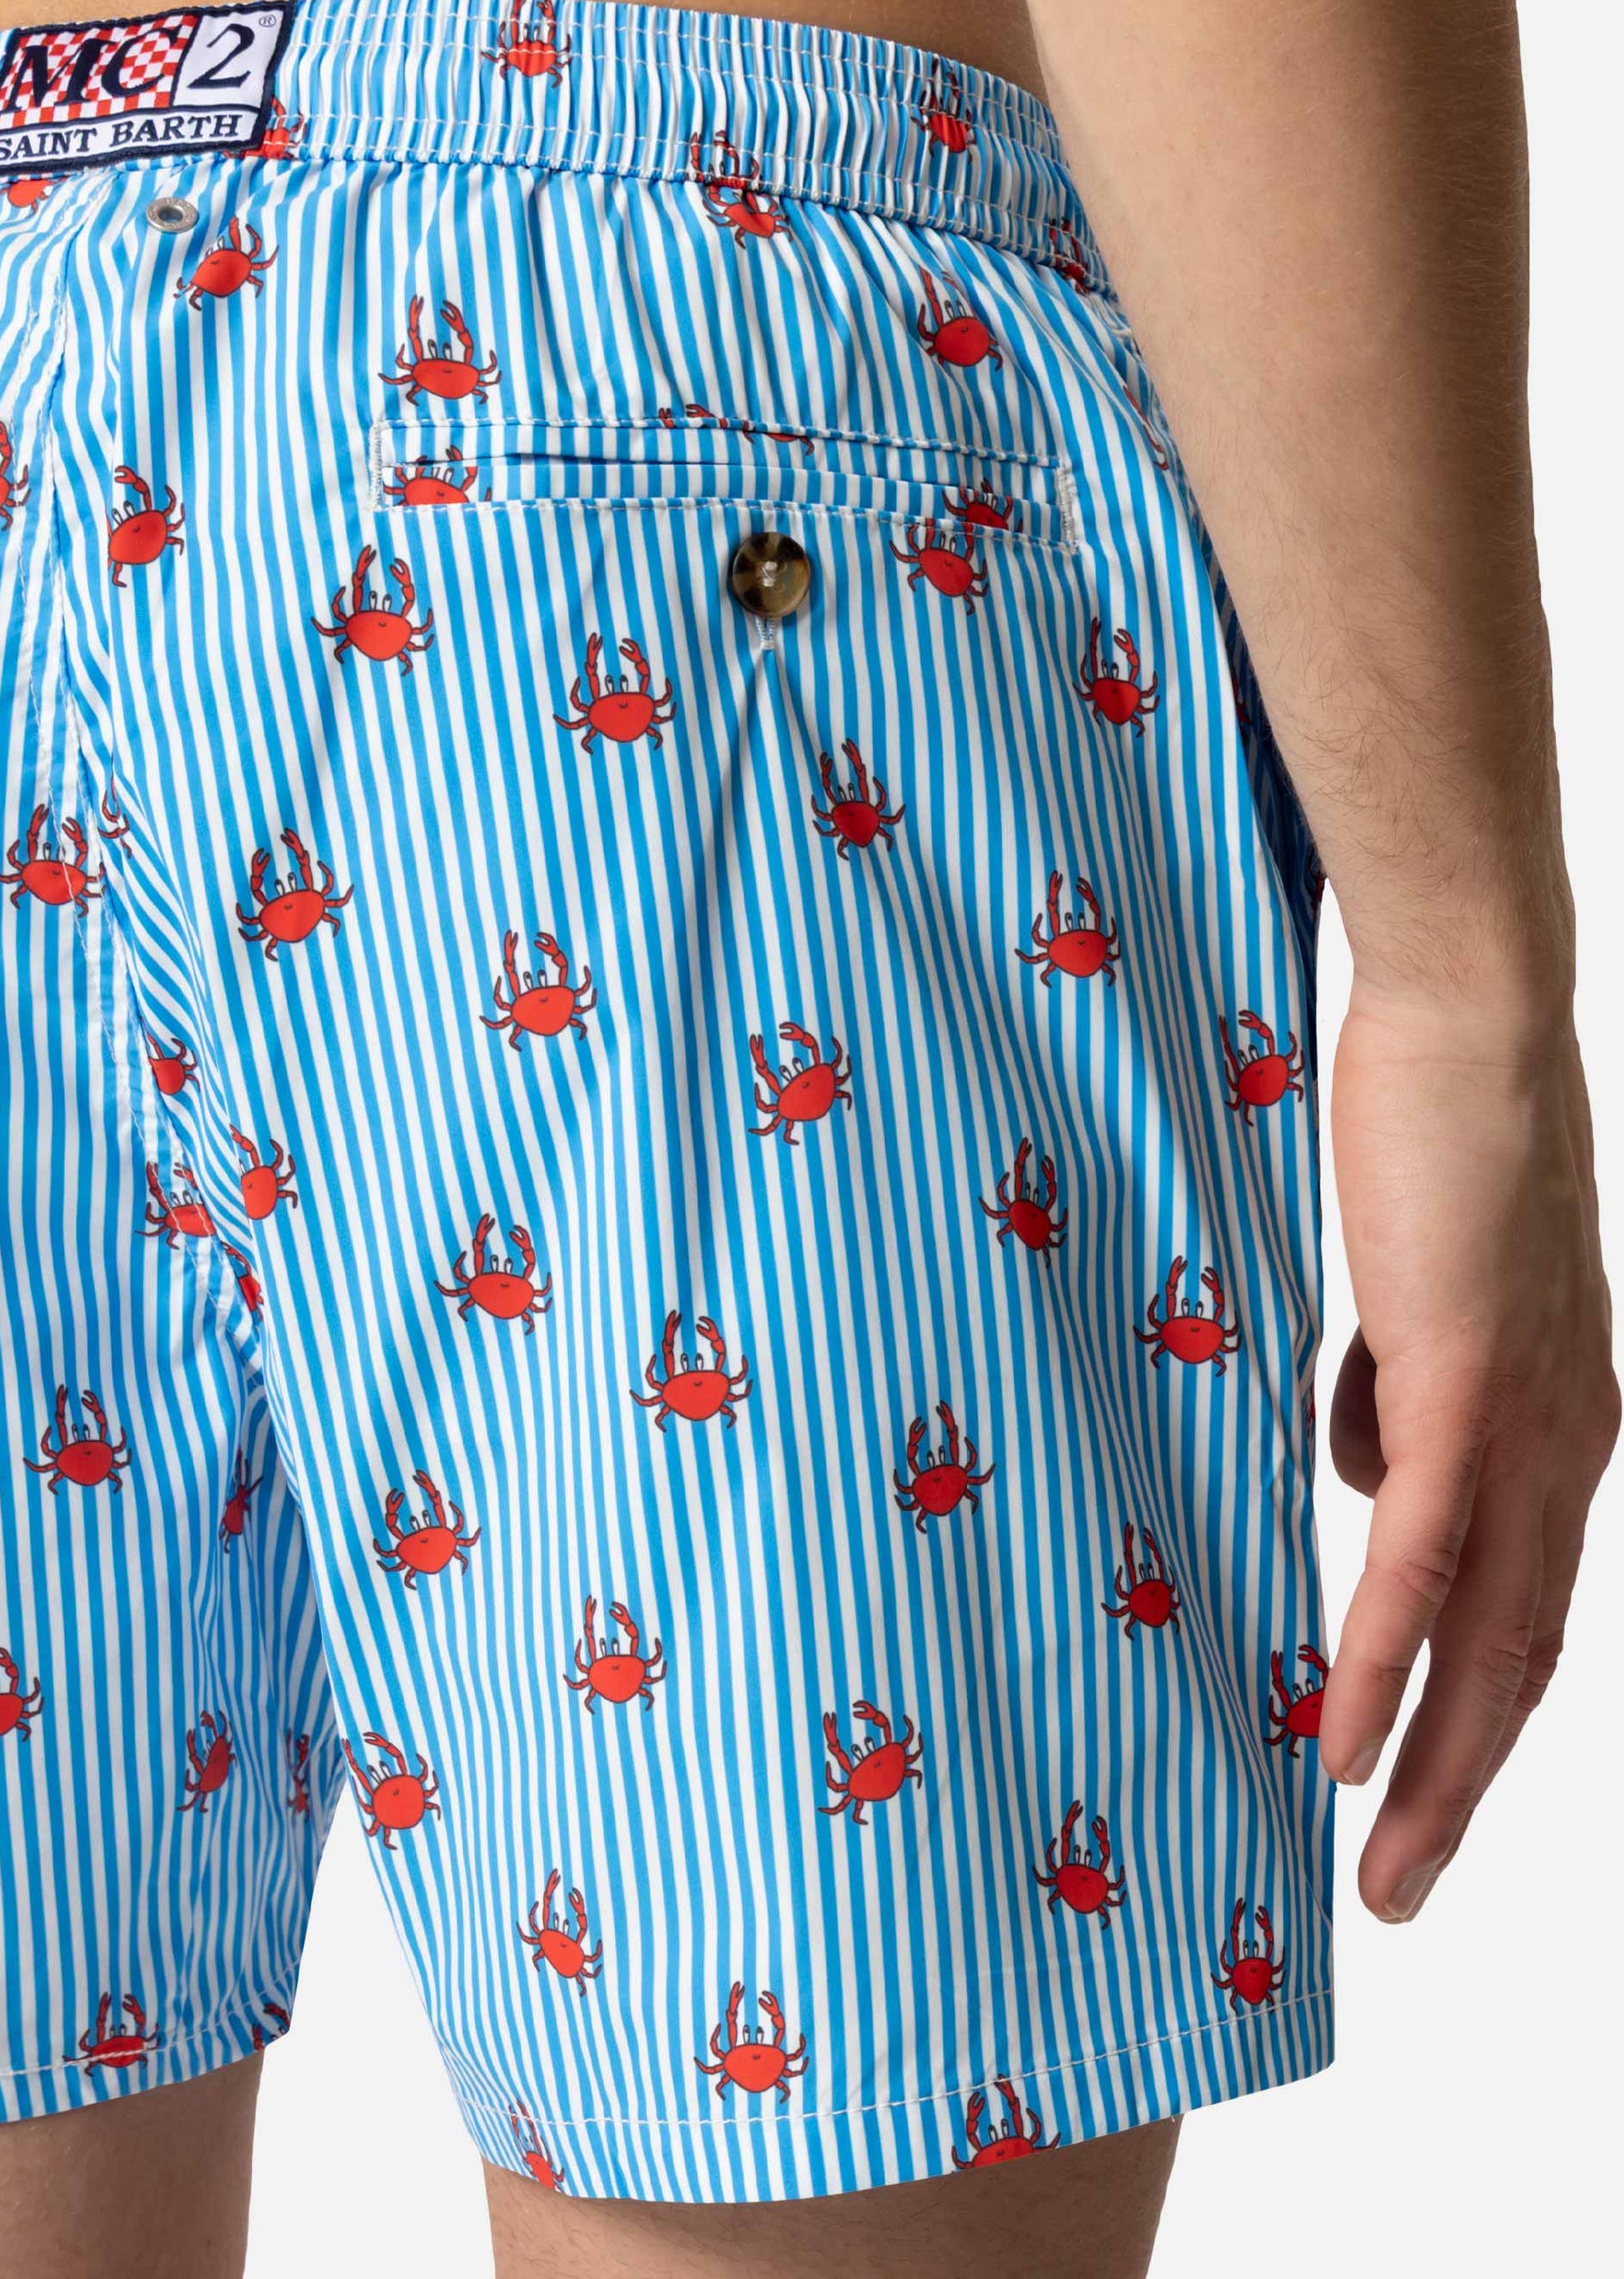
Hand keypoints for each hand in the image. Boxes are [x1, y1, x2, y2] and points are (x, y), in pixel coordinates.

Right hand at [1319, 980, 1617, 1916]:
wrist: (1469, 1025)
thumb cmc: (1432, 1140)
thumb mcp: (1408, 1300)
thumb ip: (1391, 1396)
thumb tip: (1358, 1473)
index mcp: (1558, 1427)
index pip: (1522, 1607)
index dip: (1473, 1717)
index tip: (1410, 1792)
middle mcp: (1569, 1445)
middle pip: (1523, 1659)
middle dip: (1460, 1791)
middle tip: (1394, 1888)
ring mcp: (1530, 1420)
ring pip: (1489, 1633)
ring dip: (1431, 1761)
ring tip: (1375, 1856)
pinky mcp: (1471, 1381)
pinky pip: (1425, 1550)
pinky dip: (1385, 1655)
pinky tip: (1343, 1731)